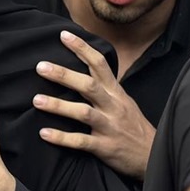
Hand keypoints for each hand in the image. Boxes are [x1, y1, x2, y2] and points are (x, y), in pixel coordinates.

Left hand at [34, 30, 155, 179]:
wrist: (153, 155)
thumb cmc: (132, 126)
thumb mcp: (123, 101)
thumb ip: (104, 87)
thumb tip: (83, 69)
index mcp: (116, 92)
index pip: (100, 64)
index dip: (82, 48)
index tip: (63, 35)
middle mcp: (113, 106)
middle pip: (88, 85)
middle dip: (64, 75)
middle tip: (40, 66)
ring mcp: (109, 127)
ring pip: (83, 113)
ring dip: (59, 106)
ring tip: (36, 100)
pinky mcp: (105, 147)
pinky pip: (81, 141)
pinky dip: (62, 138)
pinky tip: (44, 133)